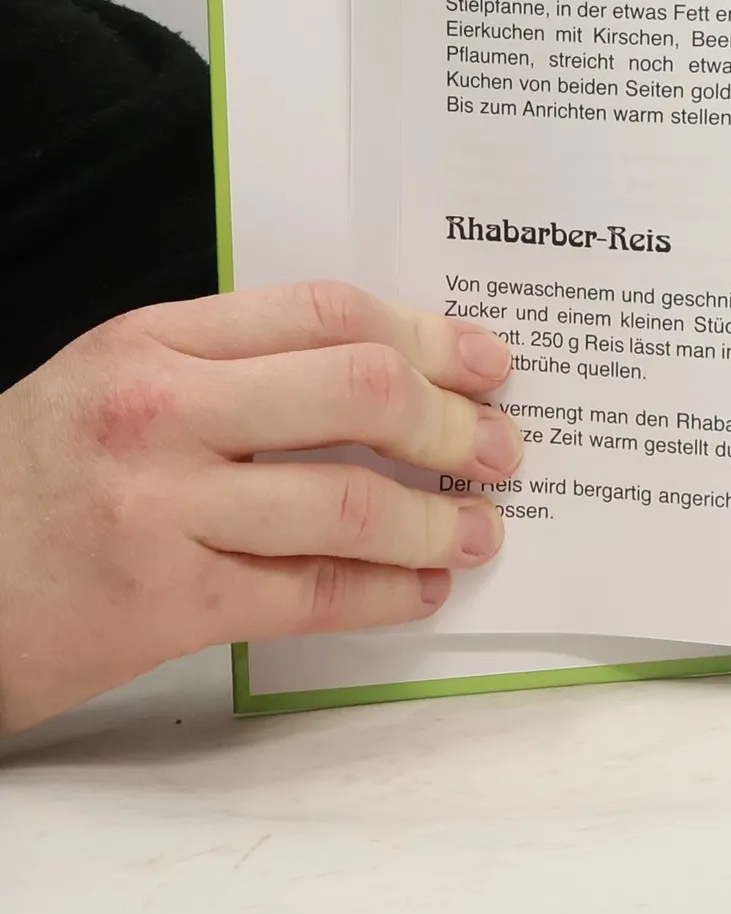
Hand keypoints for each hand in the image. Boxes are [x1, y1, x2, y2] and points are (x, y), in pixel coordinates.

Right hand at [0, 281, 519, 733]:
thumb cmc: (36, 480)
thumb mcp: (117, 382)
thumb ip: (236, 363)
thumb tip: (392, 372)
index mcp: (154, 339)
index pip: (329, 312)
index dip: (430, 335)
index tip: (489, 362)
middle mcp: (159, 410)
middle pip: (358, 390)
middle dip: (452, 422)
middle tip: (501, 449)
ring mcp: (161, 507)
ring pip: (350, 500)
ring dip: (437, 520)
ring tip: (479, 530)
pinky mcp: (166, 602)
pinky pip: (311, 591)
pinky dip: (385, 593)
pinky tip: (422, 590)